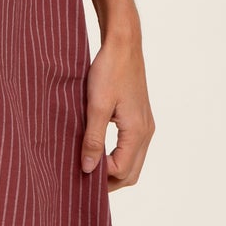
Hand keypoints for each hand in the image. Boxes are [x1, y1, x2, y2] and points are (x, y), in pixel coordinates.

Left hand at [81, 35, 154, 188]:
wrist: (123, 44)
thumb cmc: (109, 71)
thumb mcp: (96, 106)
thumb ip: (92, 139)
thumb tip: (88, 168)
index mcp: (137, 131)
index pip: (121, 170)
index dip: (100, 174)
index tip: (78, 166)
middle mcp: (146, 132)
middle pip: (131, 173)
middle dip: (109, 180)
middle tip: (83, 177)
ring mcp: (146, 125)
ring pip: (133, 162)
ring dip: (113, 169)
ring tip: (89, 165)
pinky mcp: (140, 118)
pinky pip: (132, 148)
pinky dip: (117, 156)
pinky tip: (99, 150)